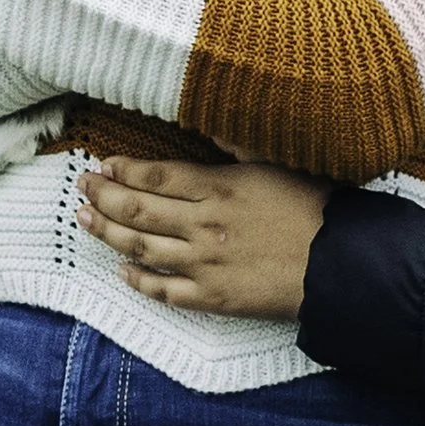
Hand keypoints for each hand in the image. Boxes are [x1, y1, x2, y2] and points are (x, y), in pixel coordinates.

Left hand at [78, 156, 330, 316]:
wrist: (341, 266)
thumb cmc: (318, 210)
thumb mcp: (278, 166)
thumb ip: (240, 148)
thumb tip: (213, 128)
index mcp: (220, 187)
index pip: (156, 175)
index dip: (123, 170)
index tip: (104, 165)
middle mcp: (203, 224)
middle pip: (137, 208)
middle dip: (102, 196)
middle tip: (83, 187)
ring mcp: (205, 263)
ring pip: (141, 248)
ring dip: (108, 232)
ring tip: (85, 220)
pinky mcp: (214, 297)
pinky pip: (165, 291)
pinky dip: (138, 281)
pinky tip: (122, 271)